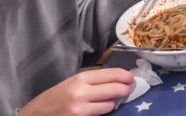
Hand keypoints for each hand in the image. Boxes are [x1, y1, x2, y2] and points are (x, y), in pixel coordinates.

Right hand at [19, 69, 134, 115]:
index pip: (112, 74)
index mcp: (80, 78)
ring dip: (111, 105)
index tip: (132, 79)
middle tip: (127, 91)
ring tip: (105, 104)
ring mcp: (80, 109)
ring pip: (109, 105)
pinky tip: (96, 113)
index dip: (126, 76)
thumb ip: (92, 82)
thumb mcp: (72, 84)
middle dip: (125, 90)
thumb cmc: (54, 99)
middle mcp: (81, 92)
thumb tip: (118, 80)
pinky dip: (101, 115)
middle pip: (115, 89)